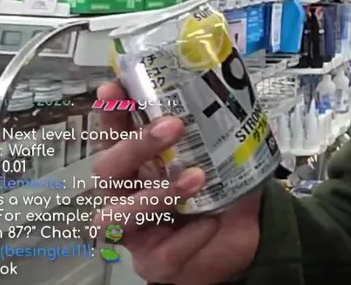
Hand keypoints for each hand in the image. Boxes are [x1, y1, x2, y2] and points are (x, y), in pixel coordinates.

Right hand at [92, 81, 262, 284]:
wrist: (243, 238)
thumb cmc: (221, 192)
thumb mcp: (220, 154)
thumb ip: (214, 128)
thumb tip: (226, 87)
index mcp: (137, 165)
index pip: (113, 135)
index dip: (109, 113)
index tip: (115, 87)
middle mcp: (126, 196)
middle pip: (107, 170)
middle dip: (135, 146)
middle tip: (172, 126)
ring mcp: (136, 232)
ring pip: (118, 217)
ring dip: (156, 195)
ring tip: (196, 177)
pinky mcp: (155, 263)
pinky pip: (163, 253)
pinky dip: (189, 235)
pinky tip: (210, 222)